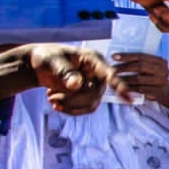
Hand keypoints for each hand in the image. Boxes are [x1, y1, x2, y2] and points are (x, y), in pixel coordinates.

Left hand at [0, 44, 128, 115]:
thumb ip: (64, 71)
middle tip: (50, 98)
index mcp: (93, 59)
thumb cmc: (45, 58)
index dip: (119, 86)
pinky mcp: (90, 95)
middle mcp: (99, 72)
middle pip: (96, 94)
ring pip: (92, 104)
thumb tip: (76, 84)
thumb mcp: (51, 61)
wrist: (39, 66)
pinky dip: (71, 110)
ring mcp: (95, 85)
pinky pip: (87, 109)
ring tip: (51, 99)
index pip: (109, 74)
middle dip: (73, 100)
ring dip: (70, 106)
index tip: (129, 99)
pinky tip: (57, 104)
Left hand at [112, 52, 168, 111]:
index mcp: (160, 61)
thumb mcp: (151, 67)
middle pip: (140, 66)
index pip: (141, 56)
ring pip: (138, 79)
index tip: (113, 57)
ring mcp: (161, 82)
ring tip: (114, 79)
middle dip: (124, 67)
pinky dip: (129, 88)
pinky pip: (140, 89)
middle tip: (112, 70)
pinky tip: (121, 87)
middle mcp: (163, 70)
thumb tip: (119, 57)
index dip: (127, 56)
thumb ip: (140, 62)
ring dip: (124, 79)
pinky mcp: (158, 92)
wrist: (166, 92)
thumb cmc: (153, 76)